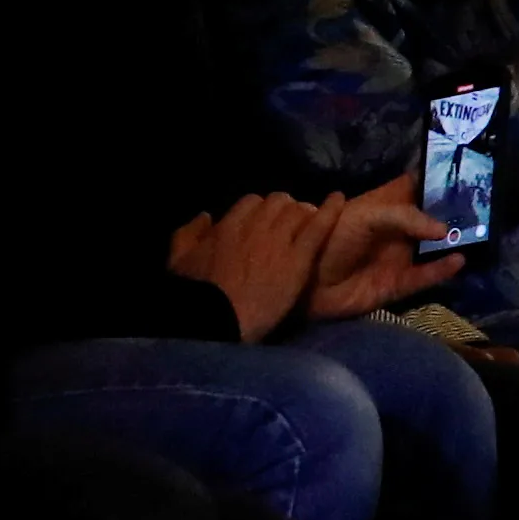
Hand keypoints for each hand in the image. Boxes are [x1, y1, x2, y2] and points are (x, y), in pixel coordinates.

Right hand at [167, 192, 335, 343]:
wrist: (217, 320)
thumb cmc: (195, 294)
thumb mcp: (179, 260)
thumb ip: (189, 234)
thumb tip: (206, 216)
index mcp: (227, 226)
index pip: (252, 202)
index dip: (261, 211)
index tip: (264, 222)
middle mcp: (255, 227)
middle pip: (278, 202)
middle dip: (285, 209)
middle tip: (291, 224)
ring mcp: (279, 241)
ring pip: (299, 210)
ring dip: (305, 213)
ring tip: (311, 222)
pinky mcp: (299, 258)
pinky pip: (319, 226)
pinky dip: (331, 210)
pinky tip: (339, 200)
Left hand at [305, 177, 467, 320]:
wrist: (306, 279)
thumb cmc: (331, 237)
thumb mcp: (367, 216)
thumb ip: (406, 217)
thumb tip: (444, 230)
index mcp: (388, 205)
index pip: (418, 185)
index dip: (440, 177)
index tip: (470, 169)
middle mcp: (399, 229)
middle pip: (434, 217)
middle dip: (457, 212)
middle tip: (487, 206)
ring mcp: (400, 256)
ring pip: (435, 248)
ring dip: (455, 242)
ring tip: (480, 234)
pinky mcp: (397, 284)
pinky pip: (426, 277)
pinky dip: (442, 270)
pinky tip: (458, 261)